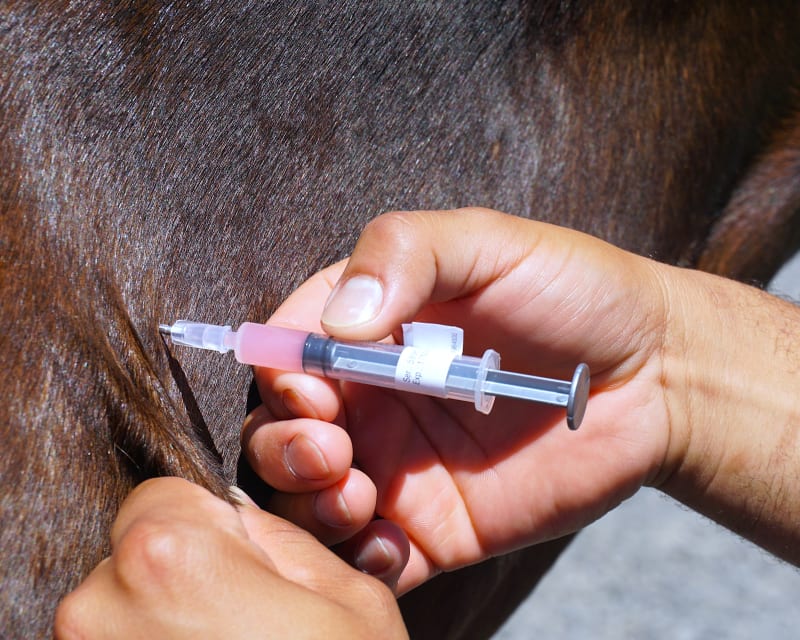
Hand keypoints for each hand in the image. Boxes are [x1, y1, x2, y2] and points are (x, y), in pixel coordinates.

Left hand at [54, 477, 407, 638]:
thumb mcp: (349, 598)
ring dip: (160, 636)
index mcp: (168, 555)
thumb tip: (239, 523)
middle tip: (240, 629)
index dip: (206, 526)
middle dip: (180, 582)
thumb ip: (282, 541)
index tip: (236, 565)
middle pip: (131, 561)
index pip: (159, 496)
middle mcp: (98, 612)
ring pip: (118, 621)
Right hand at [243, 208, 675, 592]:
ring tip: (358, 496)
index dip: (283, 372)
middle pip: (283, 431)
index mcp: (371, 329)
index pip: (290, 349)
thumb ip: (406, 253)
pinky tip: (392, 546)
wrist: (657, 375)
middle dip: (285, 446)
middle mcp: (372, 398)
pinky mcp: (434, 527)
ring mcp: (399, 466)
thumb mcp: (489, 243)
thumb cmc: (574, 291)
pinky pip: (372, 558)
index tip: (313, 391)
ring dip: (312, 506)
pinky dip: (361, 562)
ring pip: (312, 500)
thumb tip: (338, 319)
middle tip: (332, 452)